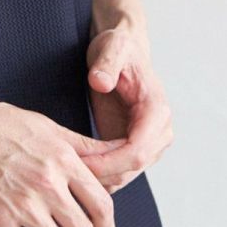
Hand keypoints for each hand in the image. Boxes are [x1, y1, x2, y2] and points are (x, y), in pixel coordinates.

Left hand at [79, 24, 173, 192]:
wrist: (124, 51)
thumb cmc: (120, 48)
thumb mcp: (111, 48)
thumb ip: (106, 63)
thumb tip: (101, 82)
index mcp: (157, 110)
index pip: (138, 150)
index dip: (110, 162)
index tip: (81, 164)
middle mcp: (160, 131)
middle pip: (133, 167)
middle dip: (102, 174)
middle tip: (67, 174)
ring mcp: (149, 142)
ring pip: (126, 175)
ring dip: (100, 179)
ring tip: (67, 175)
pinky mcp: (134, 147)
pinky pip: (119, 170)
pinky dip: (100, 175)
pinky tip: (75, 172)